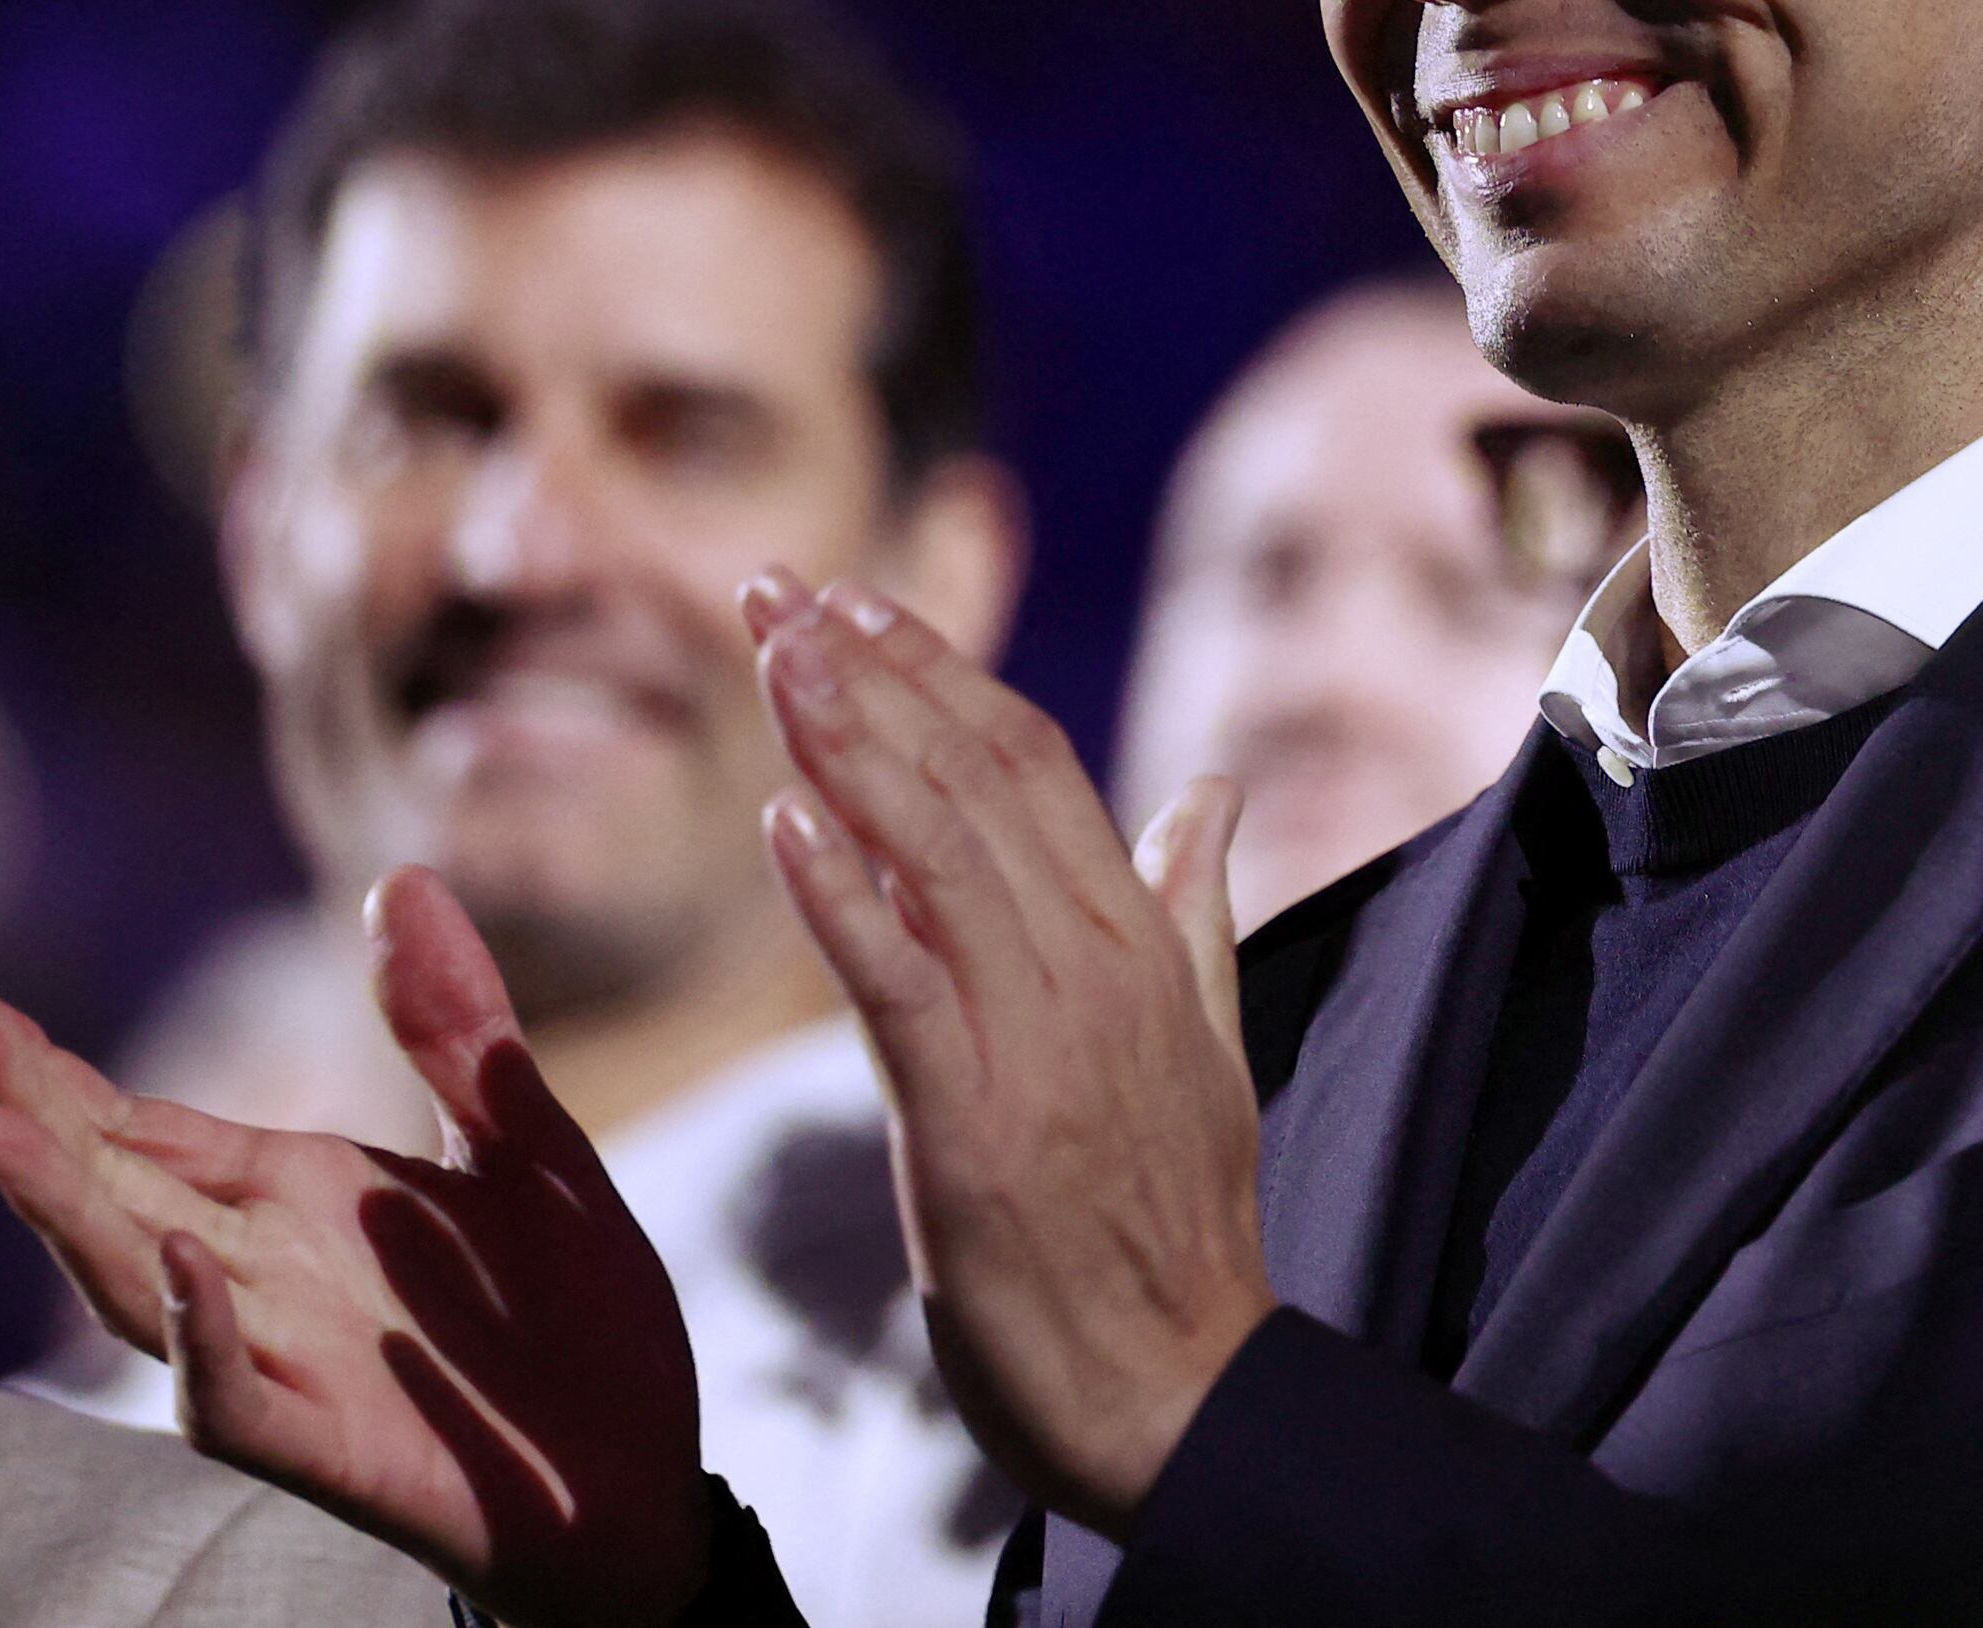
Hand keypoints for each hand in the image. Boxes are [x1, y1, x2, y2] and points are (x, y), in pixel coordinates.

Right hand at [0, 870, 706, 1627]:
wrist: (642, 1475)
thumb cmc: (571, 1317)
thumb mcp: (527, 1143)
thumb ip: (456, 1027)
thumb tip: (399, 875)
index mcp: (296, 1196)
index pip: (142, 1126)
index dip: (51, 1071)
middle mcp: (264, 1275)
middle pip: (114, 1187)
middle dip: (27, 1111)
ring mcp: (287, 1362)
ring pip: (139, 1287)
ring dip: (68, 1215)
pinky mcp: (333, 1450)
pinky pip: (238, 1403)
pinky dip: (202, 1339)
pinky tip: (181, 1267)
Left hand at [745, 574, 1270, 1535]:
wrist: (1181, 1393)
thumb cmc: (1174, 1231)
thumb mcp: (1206, 1048)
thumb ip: (1194, 909)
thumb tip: (1212, 790)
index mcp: (1140, 941)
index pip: (1033, 763)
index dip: (941, 672)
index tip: (855, 602)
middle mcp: (1094, 964)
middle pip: (976, 777)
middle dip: (866, 672)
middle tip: (772, 589)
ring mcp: (1039, 1038)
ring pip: (938, 852)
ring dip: (848, 742)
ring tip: (771, 655)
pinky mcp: (976, 1120)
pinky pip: (902, 984)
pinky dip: (843, 896)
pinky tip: (784, 822)